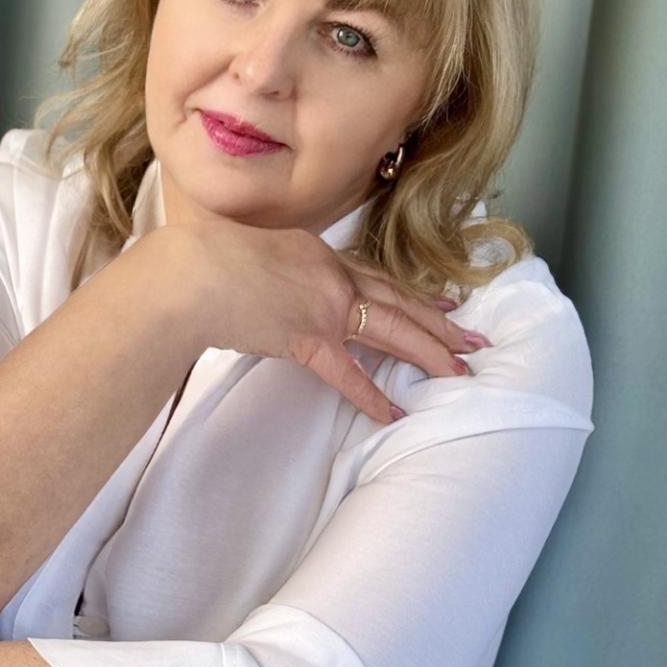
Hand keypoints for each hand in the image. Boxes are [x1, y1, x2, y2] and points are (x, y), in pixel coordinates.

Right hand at [154, 218, 489, 425]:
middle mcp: (332, 276)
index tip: (442, 303)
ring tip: (459, 371)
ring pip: (392, 330)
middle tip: (474, 340)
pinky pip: (348, 374)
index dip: (412, 293)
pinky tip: (393, 414)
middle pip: (398, 301)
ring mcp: (325, 307)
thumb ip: (272, 271)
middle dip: (440, 322)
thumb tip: (270, 290)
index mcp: (318, 254)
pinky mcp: (308, 339)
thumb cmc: (203, 261)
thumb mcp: (248, 253)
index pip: (375, 277)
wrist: (192, 272)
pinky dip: (371, 396)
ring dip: (429, 351)